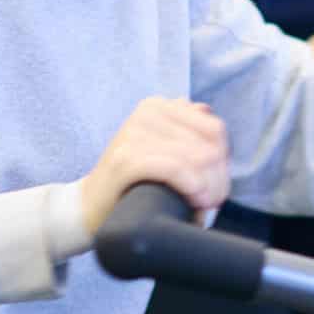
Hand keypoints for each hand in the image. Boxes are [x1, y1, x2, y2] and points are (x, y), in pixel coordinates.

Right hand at [79, 99, 229, 233]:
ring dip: (206, 190)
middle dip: (217, 181)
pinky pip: (175, 169)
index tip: (215, 189)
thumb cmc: (135, 183)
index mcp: (158, 105)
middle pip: (210, 147)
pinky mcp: (125, 159)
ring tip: (200, 208)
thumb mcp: (162, 149)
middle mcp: (147, 112)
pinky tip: (192, 201)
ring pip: (197, 159)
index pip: (215, 130)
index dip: (222, 164)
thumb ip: (185, 128)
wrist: (90, 206)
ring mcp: (134, 132)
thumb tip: (206, 110)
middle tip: (208, 205)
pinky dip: (190, 187)